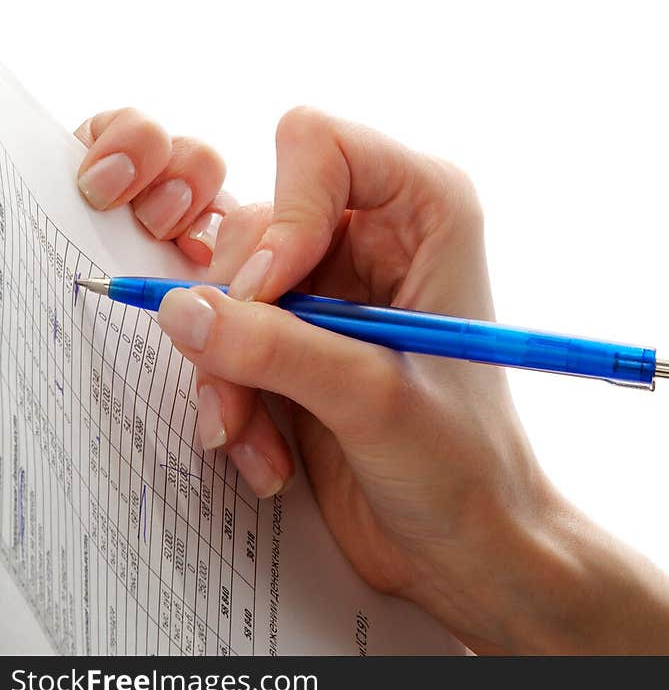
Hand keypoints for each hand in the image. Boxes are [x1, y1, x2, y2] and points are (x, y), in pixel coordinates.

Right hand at [154, 106, 551, 652]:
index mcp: (425, 205)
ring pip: (229, 283)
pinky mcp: (299, 333)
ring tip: (249, 439)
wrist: (465, 546)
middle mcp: (376, 228)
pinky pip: (226, 335)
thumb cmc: (461, 465)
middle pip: (259, 220)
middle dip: (240, 313)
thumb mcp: (371, 399)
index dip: (283, 213)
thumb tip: (182, 310)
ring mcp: (333, 281)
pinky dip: (231, 394)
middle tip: (241, 388)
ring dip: (227, 368)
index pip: (318, 143)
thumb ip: (275, 349)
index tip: (270, 294)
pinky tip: (265, 453)